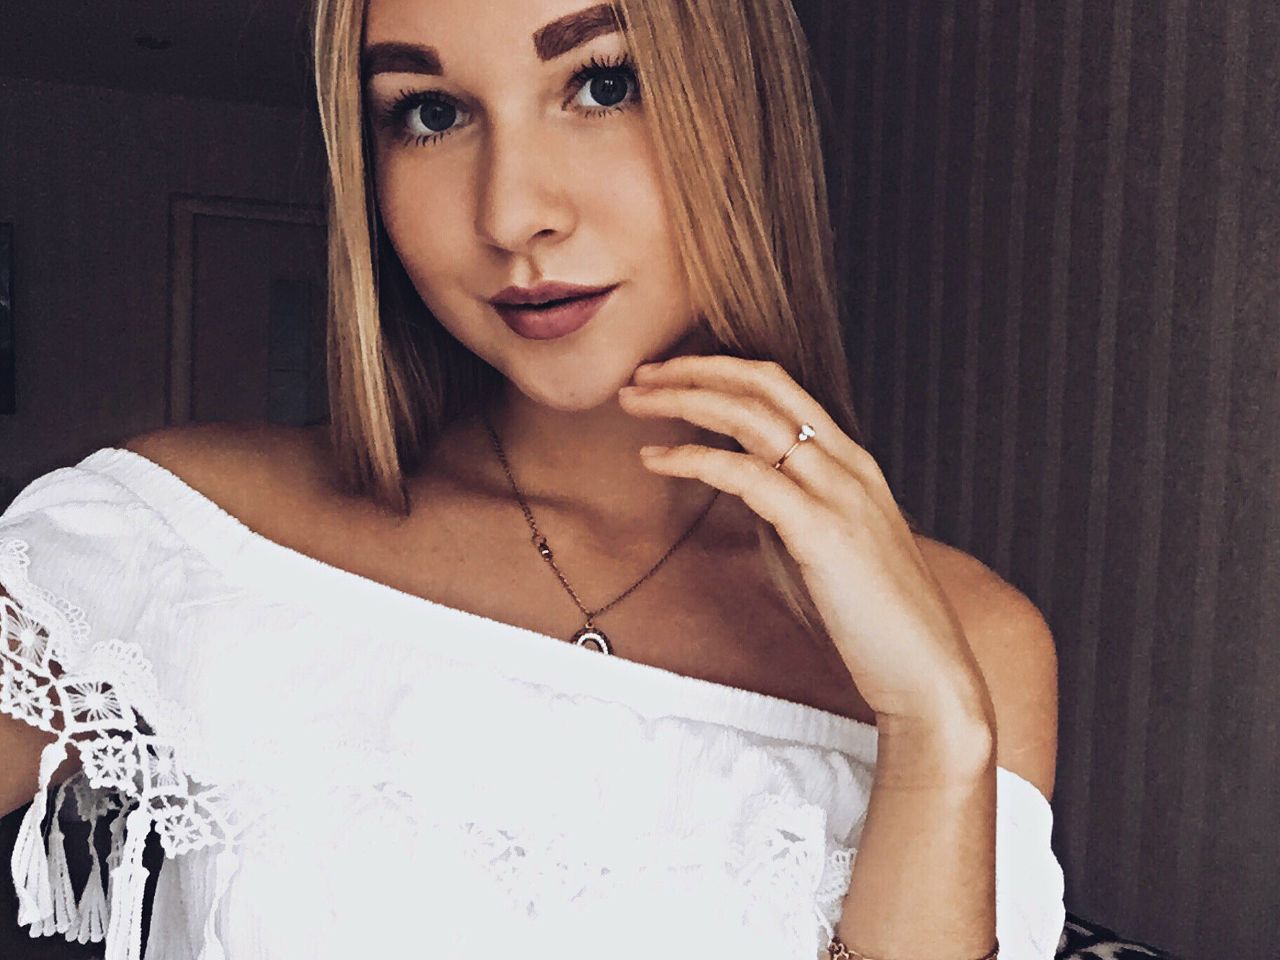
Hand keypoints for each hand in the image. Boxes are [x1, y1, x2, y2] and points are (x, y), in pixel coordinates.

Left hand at [618, 355, 993, 734]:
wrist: (927, 672)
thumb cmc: (876, 620)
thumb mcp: (833, 545)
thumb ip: (795, 508)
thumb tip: (746, 490)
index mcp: (852, 462)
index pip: (782, 386)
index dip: (720, 370)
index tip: (669, 375)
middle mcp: (848, 464)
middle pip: (764, 383)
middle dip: (695, 369)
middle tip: (640, 376)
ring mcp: (838, 492)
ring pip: (751, 416)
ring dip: (683, 400)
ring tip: (634, 402)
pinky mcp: (821, 529)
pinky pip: (745, 473)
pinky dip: (692, 458)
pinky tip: (655, 459)